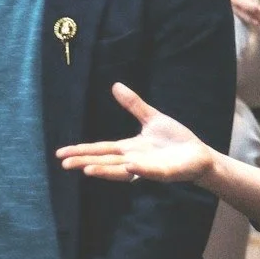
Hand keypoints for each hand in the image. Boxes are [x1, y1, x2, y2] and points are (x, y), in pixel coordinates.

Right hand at [56, 83, 216, 184]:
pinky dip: (141, 169)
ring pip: (123, 171)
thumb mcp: (151, 118)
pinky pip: (151, 172)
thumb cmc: (174, 140)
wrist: (198, 154)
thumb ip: (133, 105)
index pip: (101, 149)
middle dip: (86, 162)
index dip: (81, 151)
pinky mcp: (165, 173)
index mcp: (129, 148)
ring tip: (87, 170)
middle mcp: (134, 160)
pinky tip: (130, 166)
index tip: (61, 154)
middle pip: (106, 161)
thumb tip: (115, 86)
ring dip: (106, 170)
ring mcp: (148, 168)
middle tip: (64, 164)